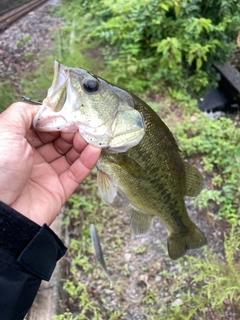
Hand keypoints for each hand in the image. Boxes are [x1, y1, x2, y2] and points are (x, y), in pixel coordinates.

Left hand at [0, 102, 100, 225]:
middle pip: (60, 139)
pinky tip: (94, 150)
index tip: (70, 114)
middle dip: (72, 130)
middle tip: (83, 125)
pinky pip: (77, 173)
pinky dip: (87, 161)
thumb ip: (23, 113)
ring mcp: (47, 173)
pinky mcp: (59, 189)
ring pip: (70, 154)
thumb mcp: (4, 130)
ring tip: (90, 136)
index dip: (58, 119)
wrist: (1, 214)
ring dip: (82, 143)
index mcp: (19, 143)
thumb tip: (44, 109)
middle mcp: (33, 157)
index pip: (44, 126)